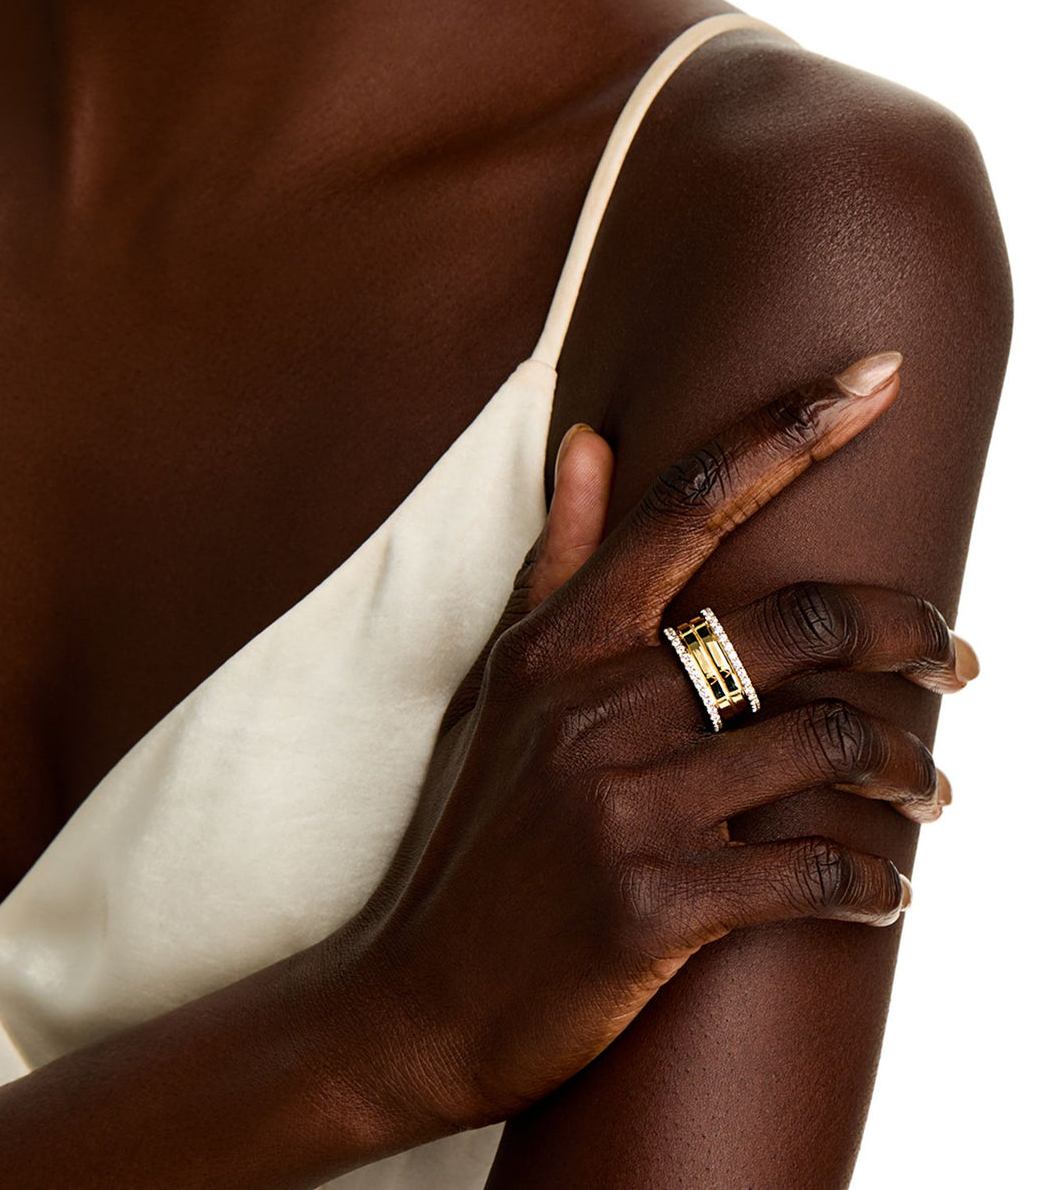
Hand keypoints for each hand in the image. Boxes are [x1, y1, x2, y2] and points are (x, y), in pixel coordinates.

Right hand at [342, 352, 974, 1135]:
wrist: (415, 997)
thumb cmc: (473, 832)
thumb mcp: (503, 683)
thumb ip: (561, 562)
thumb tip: (591, 438)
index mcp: (564, 640)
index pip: (692, 498)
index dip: (795, 426)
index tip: (881, 373)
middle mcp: (595, 703)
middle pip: (805, 620)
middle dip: (913, 632)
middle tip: (956, 662)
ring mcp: (623, 804)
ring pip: (830, 744)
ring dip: (912, 772)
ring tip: (930, 794)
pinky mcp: (653, 907)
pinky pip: (816, 873)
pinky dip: (878, 881)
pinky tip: (888, 889)